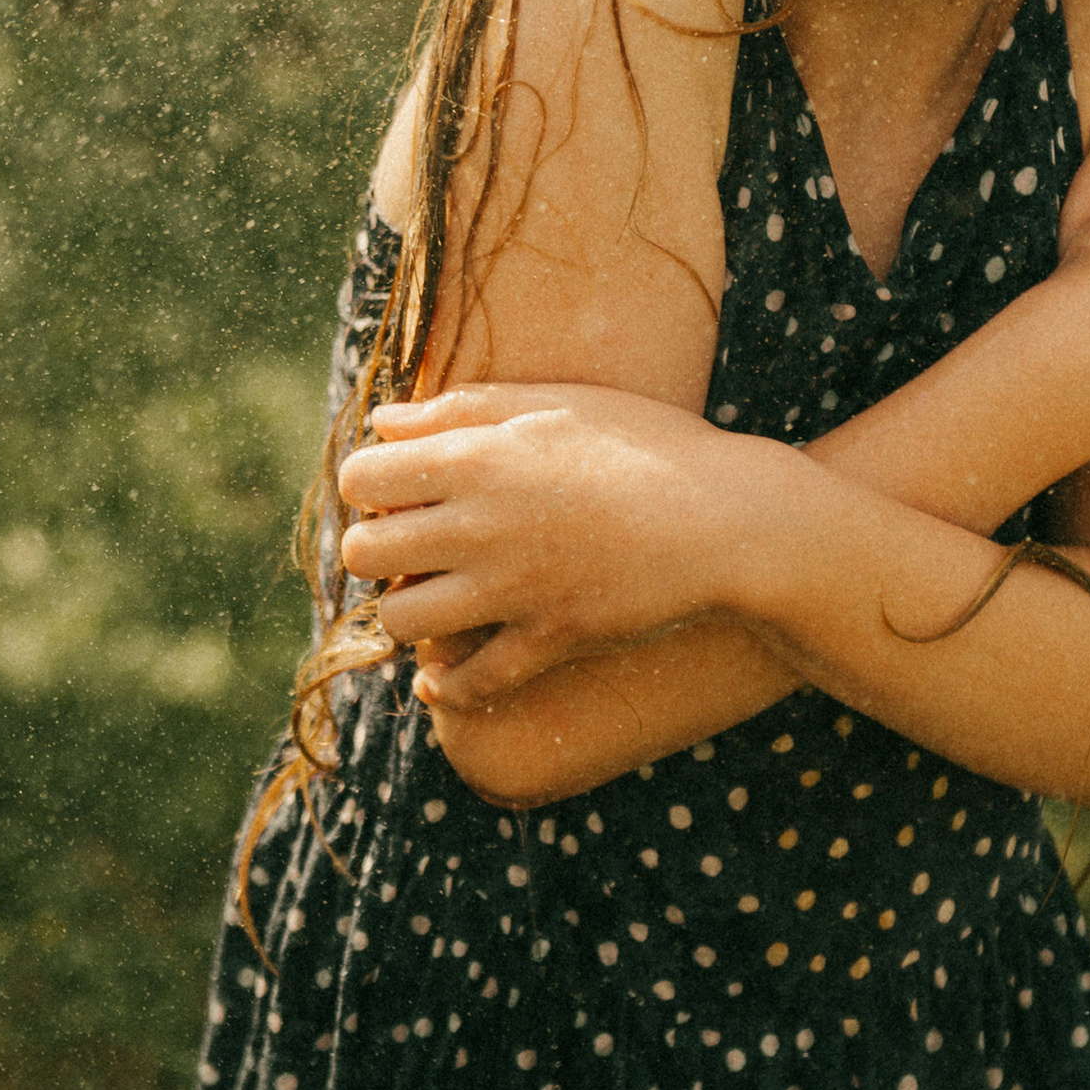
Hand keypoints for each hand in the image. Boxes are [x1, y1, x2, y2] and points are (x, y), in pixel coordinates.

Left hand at [336, 385, 787, 704]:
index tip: (401, 489)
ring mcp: (513, 589)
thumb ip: (462, 409)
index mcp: (477, 458)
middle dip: (377, 549)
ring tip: (436, 596)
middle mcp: (481, 525)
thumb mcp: (555, 404)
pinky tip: (445, 676)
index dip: (370, 484)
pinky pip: (470, 682)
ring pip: (401, 621)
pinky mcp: (550, 639)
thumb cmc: (647, 443)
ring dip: (407, 612)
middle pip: (363, 552)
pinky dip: (449, 685)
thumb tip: (383, 423)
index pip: (360, 477)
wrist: (728, 518)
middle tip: (413, 545)